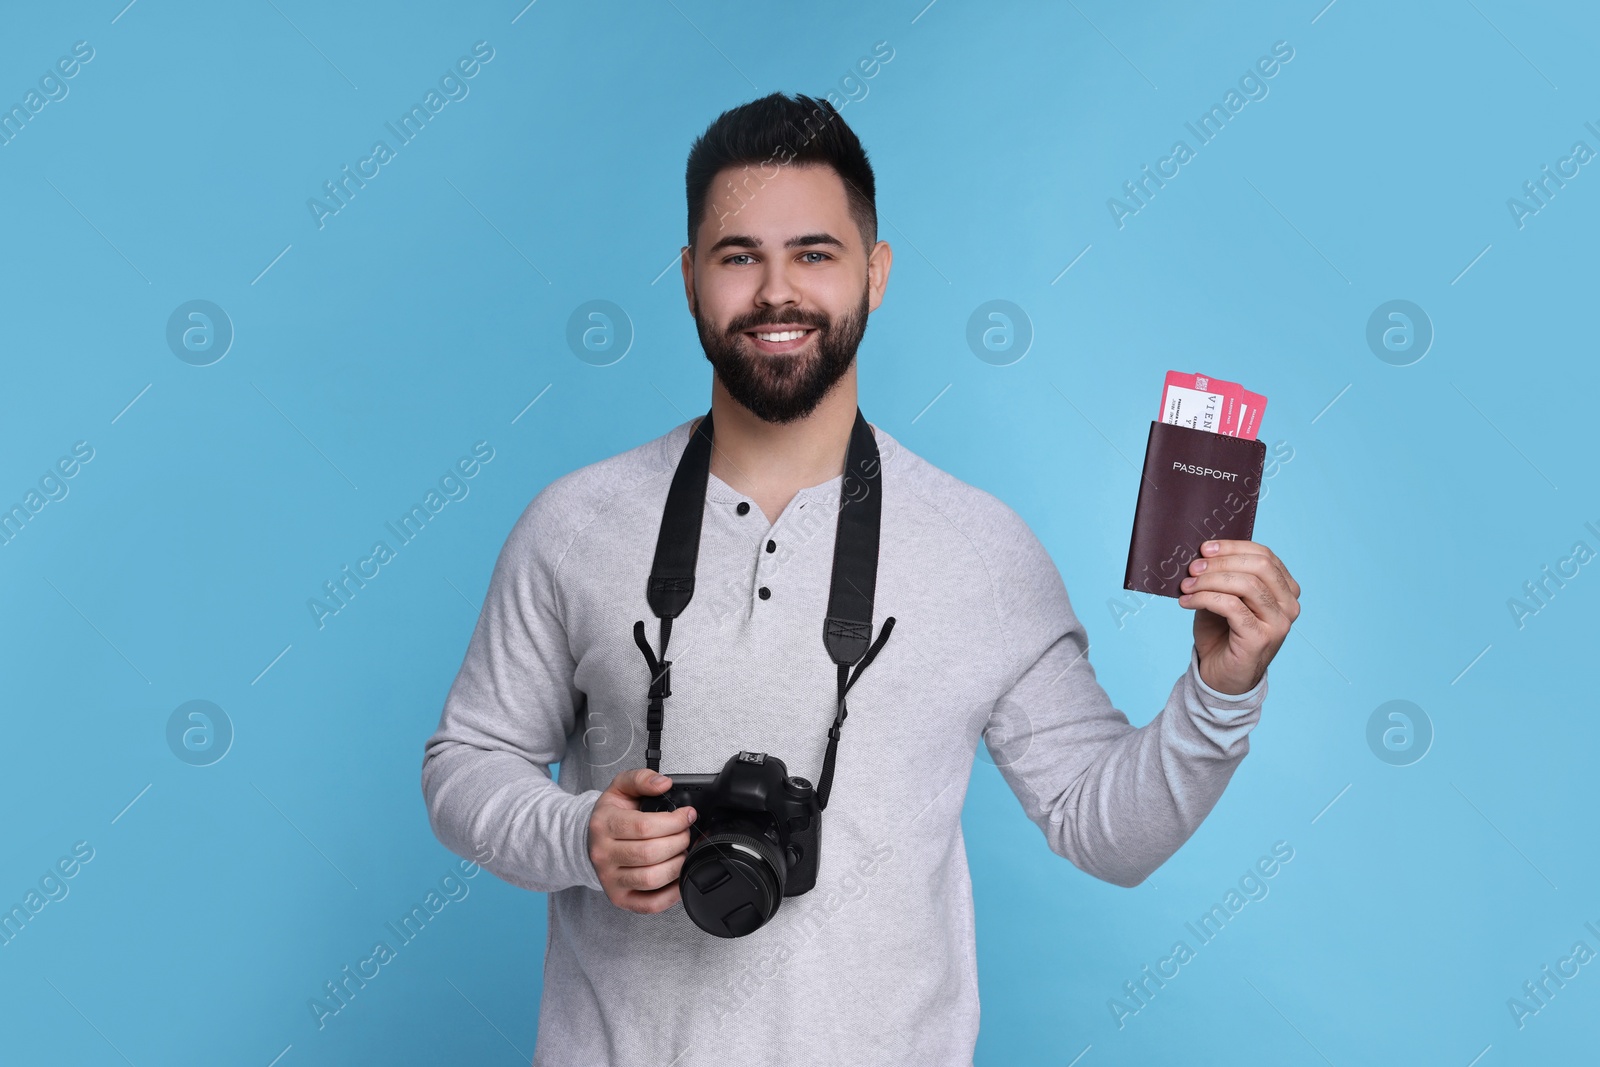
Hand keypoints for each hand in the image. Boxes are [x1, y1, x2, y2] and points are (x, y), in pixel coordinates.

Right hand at [588, 768, 697, 914]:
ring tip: (682, 852)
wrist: (591, 841)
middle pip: (650, 854)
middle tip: (686, 834)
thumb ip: (642, 778)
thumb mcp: (620, 787)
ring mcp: (610, 880)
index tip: (687, 816)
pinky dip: (671, 894)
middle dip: (678, 842)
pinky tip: (678, 877)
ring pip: (652, 879)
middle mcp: (603, 855)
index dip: (674, 821)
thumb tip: (664, 783)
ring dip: (677, 865)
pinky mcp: (620, 899)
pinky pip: (650, 904)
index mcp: (603, 825)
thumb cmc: (611, 815)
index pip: (644, 826)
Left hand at [1178, 539, 1299, 695]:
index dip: (1233, 547)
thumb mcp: (1223, 597)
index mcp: (1285, 590)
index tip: (1204, 549)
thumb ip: (1223, 576)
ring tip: (1186, 586)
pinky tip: (1187, 602)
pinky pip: (1232, 606)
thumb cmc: (1221, 634)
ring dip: (1209, 581)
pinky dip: (1205, 598)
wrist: (1221, 676)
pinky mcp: (1261, 638)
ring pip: (1246, 585)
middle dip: (1221, 562)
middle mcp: (1289, 605)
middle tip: (1192, 568)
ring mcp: (1278, 623)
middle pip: (1259, 566)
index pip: (1265, 556)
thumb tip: (1203, 554)